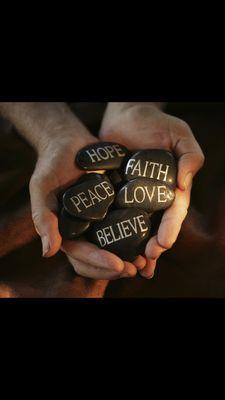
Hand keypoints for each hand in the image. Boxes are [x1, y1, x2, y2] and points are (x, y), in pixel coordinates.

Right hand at [25, 103, 137, 279]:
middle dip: (117, 268)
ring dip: (132, 256)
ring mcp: (102, 220)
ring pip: (116, 247)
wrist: (69, 143)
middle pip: (101, 259)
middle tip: (136, 268)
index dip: (99, 263)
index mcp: (67, 232)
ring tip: (148, 260)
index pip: (82, 255)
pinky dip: (139, 235)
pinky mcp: (116, 207)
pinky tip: (153, 236)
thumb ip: (43, 218)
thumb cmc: (51, 166)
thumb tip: (49, 252)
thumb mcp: (42, 189)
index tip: (118, 265)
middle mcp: (86, 230)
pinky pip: (128, 225)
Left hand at [99, 103, 204, 277]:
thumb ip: (190, 156)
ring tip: (131, 265)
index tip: (163, 244)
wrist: (124, 115)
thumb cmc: (154, 123)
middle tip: (146, 261)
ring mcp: (133, 198)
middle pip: (155, 226)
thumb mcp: (179, 134)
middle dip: (152, 246)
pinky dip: (113, 234)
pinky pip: (114, 216)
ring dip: (134, 248)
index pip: (173, 212)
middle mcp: (153, 197)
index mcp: (171, 188)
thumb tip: (184, 184)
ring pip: (135, 227)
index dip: (170, 229)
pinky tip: (109, 249)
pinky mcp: (113, 194)